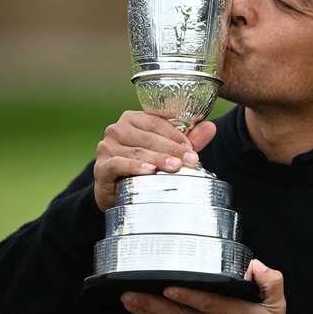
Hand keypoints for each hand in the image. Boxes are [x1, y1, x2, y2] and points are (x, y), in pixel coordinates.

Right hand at [93, 111, 216, 210]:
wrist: (117, 194)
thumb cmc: (144, 168)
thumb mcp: (168, 152)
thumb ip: (188, 140)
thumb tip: (211, 127)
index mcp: (132, 119)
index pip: (157, 121)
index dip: (176, 134)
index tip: (192, 148)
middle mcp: (116, 130)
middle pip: (148, 136)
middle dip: (172, 149)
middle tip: (191, 161)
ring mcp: (106, 148)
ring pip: (137, 150)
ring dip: (158, 158)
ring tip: (176, 166)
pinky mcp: (101, 167)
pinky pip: (118, 164)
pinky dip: (135, 167)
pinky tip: (149, 171)